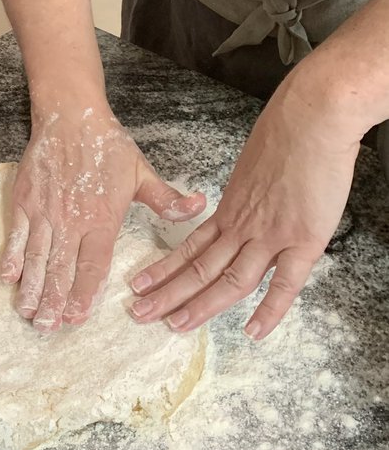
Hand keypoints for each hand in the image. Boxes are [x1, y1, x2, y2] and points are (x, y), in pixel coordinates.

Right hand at [0, 107, 206, 331]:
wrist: (71, 115)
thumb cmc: (108, 145)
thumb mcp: (142, 172)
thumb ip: (166, 198)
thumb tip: (199, 207)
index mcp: (101, 219)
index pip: (93, 265)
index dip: (84, 294)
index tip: (78, 318)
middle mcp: (71, 221)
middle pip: (61, 269)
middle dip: (55, 302)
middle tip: (48, 328)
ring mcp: (44, 212)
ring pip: (36, 257)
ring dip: (32, 288)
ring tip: (29, 313)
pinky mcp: (24, 200)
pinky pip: (16, 235)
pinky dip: (11, 258)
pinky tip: (7, 279)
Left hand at [129, 76, 358, 338]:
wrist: (311, 117)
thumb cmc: (285, 132)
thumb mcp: (252, 166)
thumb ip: (247, 192)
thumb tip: (247, 200)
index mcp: (230, 207)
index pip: (189, 246)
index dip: (164, 268)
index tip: (140, 284)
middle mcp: (243, 224)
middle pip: (199, 267)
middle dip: (167, 293)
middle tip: (139, 313)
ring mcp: (271, 234)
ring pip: (230, 279)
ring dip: (200, 305)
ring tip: (174, 326)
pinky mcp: (302, 239)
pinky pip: (284, 284)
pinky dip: (270, 311)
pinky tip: (253, 332)